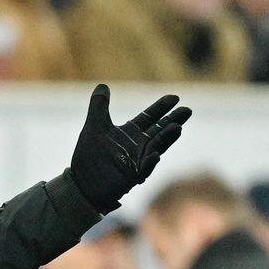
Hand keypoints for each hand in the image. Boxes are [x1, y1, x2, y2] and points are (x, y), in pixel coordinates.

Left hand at [68, 84, 191, 213]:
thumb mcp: (94, 127)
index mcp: (130, 133)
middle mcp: (138, 146)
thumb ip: (99, 107)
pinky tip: (154, 155)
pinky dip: (149, 163)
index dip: (162, 107)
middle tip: (187, 110)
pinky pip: (143, 170)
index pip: (150, 117)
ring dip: (166, 139)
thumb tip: (102, 85)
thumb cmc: (88, 157)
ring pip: (156, 148)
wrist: (81, 183)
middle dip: (173, 121)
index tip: (175, 97)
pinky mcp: (131, 177)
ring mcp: (137, 161)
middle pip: (160, 130)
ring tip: (178, 128)